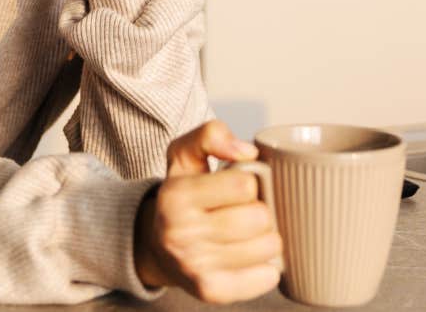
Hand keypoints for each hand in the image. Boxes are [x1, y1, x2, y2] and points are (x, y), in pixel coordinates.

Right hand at [133, 119, 281, 303]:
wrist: (157, 247)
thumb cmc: (181, 197)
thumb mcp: (185, 154)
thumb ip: (211, 134)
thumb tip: (246, 151)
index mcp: (175, 195)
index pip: (244, 185)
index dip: (250, 182)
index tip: (240, 187)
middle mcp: (180, 233)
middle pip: (259, 218)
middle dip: (261, 211)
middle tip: (248, 211)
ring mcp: (195, 266)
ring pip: (267, 248)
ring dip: (267, 238)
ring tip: (250, 234)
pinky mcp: (211, 291)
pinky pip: (266, 278)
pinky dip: (268, 267)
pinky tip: (251, 257)